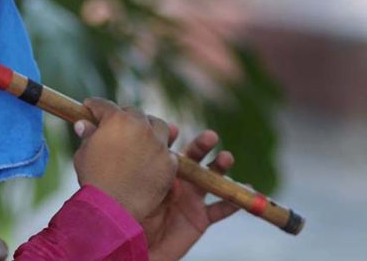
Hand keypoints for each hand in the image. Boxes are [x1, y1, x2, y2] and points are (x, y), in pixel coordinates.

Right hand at [73, 98, 177, 221]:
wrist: (113, 207)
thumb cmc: (93, 179)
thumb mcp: (84, 153)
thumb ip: (88, 136)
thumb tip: (83, 124)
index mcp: (116, 120)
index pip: (104, 105)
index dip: (94, 106)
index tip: (90, 108)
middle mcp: (141, 127)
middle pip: (134, 113)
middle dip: (124, 116)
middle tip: (117, 123)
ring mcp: (158, 145)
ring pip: (158, 126)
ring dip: (149, 128)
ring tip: (143, 135)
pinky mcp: (169, 164)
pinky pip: (166, 152)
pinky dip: (159, 153)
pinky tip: (152, 158)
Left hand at [141, 129, 238, 260]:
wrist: (136, 247)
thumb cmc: (130, 217)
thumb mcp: (139, 192)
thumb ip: (153, 176)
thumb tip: (168, 162)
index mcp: (159, 172)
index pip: (167, 149)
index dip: (171, 137)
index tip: (173, 129)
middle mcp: (177, 182)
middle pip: (193, 158)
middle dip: (202, 145)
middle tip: (210, 137)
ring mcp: (190, 199)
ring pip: (210, 180)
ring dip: (220, 168)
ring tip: (226, 158)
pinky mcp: (200, 219)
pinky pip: (221, 210)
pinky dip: (236, 202)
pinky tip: (247, 190)